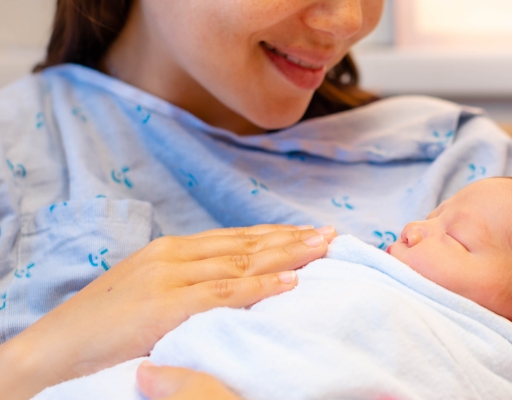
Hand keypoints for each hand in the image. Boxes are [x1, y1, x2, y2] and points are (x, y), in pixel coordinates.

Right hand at [0, 224, 334, 399]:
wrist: (53, 349)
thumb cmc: (102, 326)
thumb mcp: (149, 292)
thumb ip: (187, 282)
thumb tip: (230, 282)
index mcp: (171, 250)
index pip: (236, 239)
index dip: (276, 235)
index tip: (309, 233)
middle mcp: (174, 255)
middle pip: (246, 244)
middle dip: (292, 238)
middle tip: (331, 234)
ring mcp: (169, 277)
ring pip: (242, 261)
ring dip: (288, 254)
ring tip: (323, 248)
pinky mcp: (165, 305)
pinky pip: (224, 293)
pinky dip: (261, 285)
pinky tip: (291, 280)